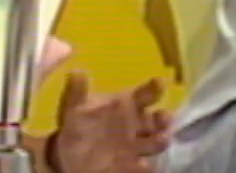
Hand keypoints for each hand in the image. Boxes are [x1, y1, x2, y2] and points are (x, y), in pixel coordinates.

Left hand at [46, 72, 170, 172]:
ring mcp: (137, 147)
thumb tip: (76, 72)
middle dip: (164, 119)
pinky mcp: (132, 167)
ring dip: (160, 141)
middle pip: (159, 119)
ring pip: (157, 143)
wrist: (72, 157)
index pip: (145, 94)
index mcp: (127, 106)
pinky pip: (145, 167)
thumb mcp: (74, 109)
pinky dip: (146, 166)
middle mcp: (137, 125)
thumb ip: (77, 93)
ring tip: (159, 140)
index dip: (154, 88)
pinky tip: (143, 165)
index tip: (159, 83)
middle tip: (164, 119)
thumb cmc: (79, 126)